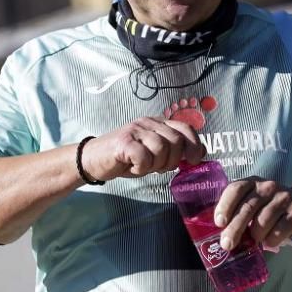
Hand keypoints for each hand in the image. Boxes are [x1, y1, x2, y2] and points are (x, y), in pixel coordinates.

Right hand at [80, 117, 205, 181]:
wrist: (94, 160)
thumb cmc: (126, 158)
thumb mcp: (154, 154)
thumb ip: (172, 152)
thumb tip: (198, 156)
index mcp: (158, 123)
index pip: (185, 128)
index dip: (195, 144)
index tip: (195, 160)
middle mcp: (148, 123)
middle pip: (176, 140)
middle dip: (173, 160)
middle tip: (159, 168)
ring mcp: (135, 130)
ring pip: (161, 148)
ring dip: (156, 165)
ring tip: (144, 166)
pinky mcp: (123, 142)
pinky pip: (144, 157)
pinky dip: (141, 167)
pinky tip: (133, 167)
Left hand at [212, 177, 291, 250]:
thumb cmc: (270, 209)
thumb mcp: (254, 204)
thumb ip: (238, 212)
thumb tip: (222, 235)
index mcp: (252, 183)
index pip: (235, 189)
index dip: (225, 206)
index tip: (219, 222)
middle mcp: (268, 187)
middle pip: (247, 208)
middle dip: (234, 228)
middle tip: (227, 244)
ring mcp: (283, 198)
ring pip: (262, 221)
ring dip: (256, 236)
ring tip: (256, 240)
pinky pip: (279, 230)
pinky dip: (271, 240)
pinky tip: (270, 242)